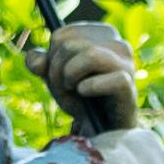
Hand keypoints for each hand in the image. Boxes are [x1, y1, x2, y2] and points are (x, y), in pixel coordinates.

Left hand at [24, 19, 144, 138]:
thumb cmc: (82, 98)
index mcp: (102, 34)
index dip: (51, 58)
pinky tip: (85, 94)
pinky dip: (86, 88)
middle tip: (66, 88)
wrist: (104, 129)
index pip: (61, 35)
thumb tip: (36, 61)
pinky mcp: (127, 84)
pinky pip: (100, 78)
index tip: (61, 75)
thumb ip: (40, 63)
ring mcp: (126, 64)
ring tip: (73, 91)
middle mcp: (118, 44)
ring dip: (69, 77)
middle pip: (70, 45)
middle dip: (57, 70)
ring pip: (89, 54)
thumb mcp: (56, 77)